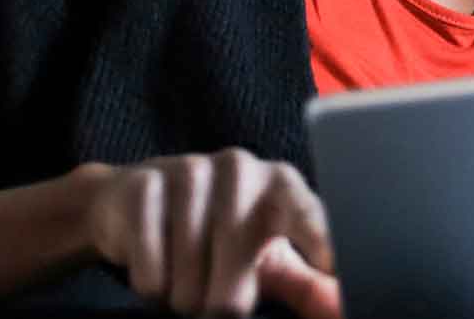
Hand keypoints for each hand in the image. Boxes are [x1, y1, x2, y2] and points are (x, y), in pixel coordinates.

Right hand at [82, 148, 342, 317]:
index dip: (320, 243)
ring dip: (185, 297)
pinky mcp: (144, 185)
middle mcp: (241, 168)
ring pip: (191, 273)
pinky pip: (152, 269)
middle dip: (225, 301)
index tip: (330, 268)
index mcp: (282, 184)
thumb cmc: (218, 237)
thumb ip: (308, 282)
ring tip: (185, 281)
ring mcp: (190, 170)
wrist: (133, 205)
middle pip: (239, 268)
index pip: (308, 215)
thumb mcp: (267, 254)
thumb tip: (340, 306)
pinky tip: (156, 266)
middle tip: (216, 303)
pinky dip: (153, 286)